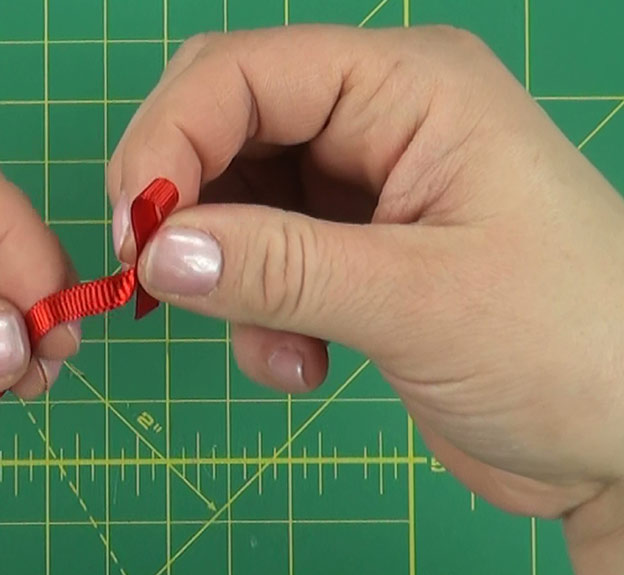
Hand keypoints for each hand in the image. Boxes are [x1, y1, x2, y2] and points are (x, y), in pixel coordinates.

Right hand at [109, 25, 623, 574]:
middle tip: (161, 280)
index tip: (137, 237)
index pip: (243, 72)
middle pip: (225, 124)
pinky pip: (260, 260)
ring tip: (276, 349)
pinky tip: (302, 365)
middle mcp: (379, 120)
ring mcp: (362, 188)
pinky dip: (256, 314)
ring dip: (226, 275)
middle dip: (182, 202)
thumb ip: (282, 268)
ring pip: (232, 200)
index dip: (169, 141)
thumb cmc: (573, 348)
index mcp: (409, 87)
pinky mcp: (352, 253)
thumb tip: (158, 252)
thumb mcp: (421, 301)